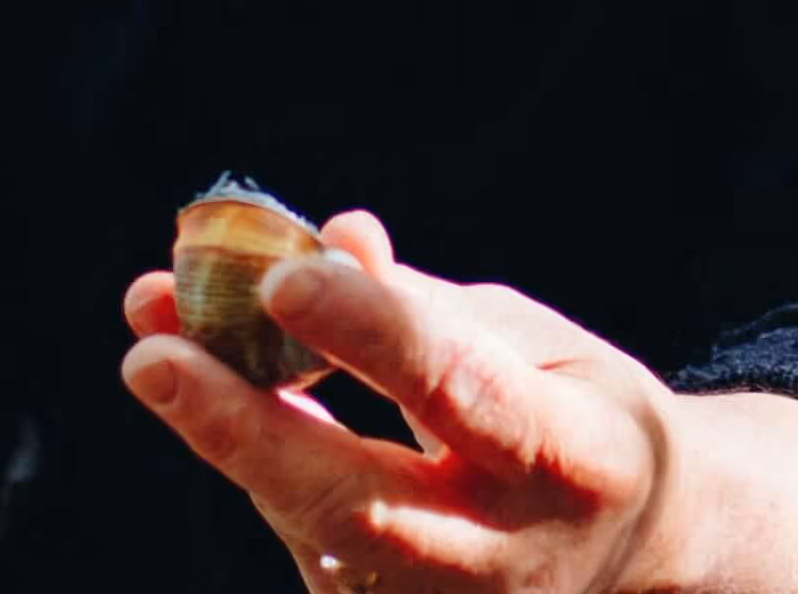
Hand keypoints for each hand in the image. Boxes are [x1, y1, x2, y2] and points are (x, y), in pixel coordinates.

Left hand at [120, 214, 797, 593]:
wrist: (646, 551)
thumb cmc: (570, 409)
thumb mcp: (527, 335)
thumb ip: (419, 303)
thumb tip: (327, 241)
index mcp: (576, 457)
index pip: (465, 394)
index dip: (374, 333)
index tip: (284, 275)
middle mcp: (515, 556)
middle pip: (365, 507)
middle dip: (249, 429)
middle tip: (152, 354)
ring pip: (316, 532)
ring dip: (228, 435)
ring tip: (159, 342)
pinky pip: (309, 544)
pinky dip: (254, 463)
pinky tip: (206, 391)